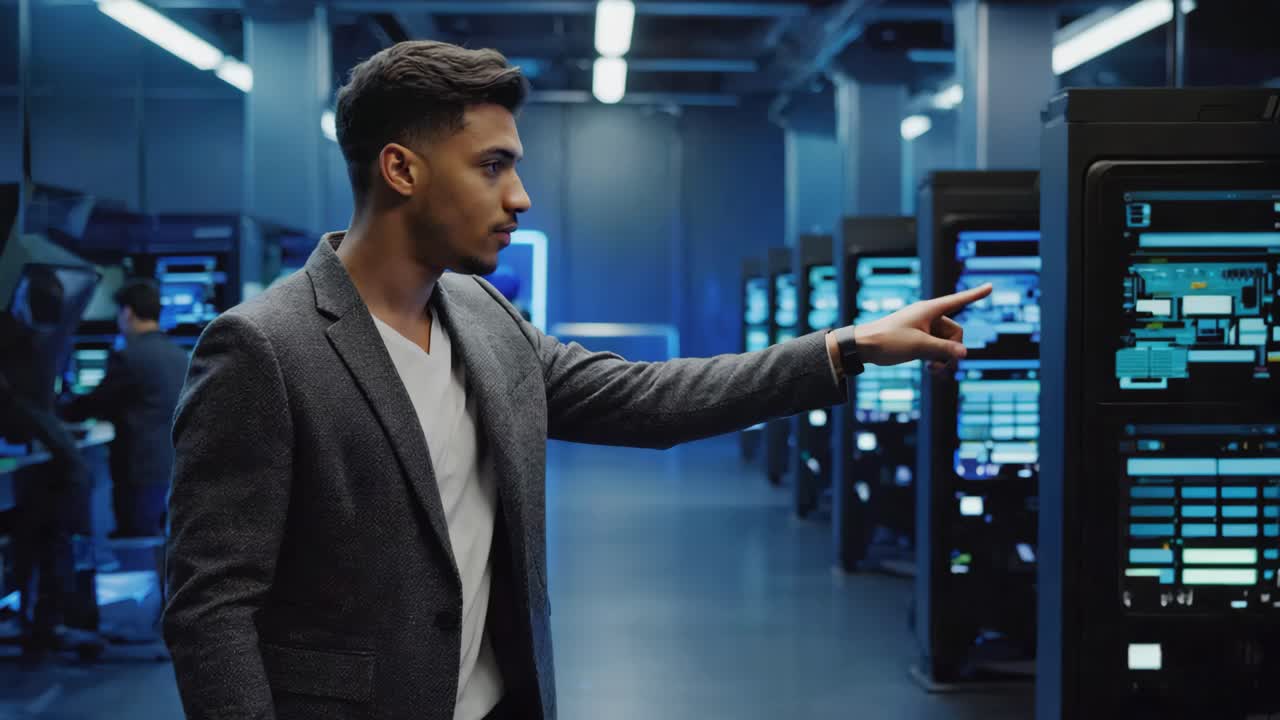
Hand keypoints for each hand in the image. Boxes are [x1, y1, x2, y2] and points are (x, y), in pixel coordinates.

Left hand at [848, 283, 991, 371]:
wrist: (863, 347)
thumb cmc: (888, 341)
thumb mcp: (919, 346)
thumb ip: (943, 349)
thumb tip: (965, 353)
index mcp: (929, 310)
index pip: (957, 301)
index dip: (975, 295)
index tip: (990, 286)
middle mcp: (928, 317)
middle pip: (955, 333)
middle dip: (952, 350)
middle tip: (939, 365)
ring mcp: (924, 329)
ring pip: (946, 344)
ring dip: (944, 358)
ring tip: (933, 371)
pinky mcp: (918, 340)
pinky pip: (936, 348)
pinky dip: (936, 359)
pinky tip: (930, 370)